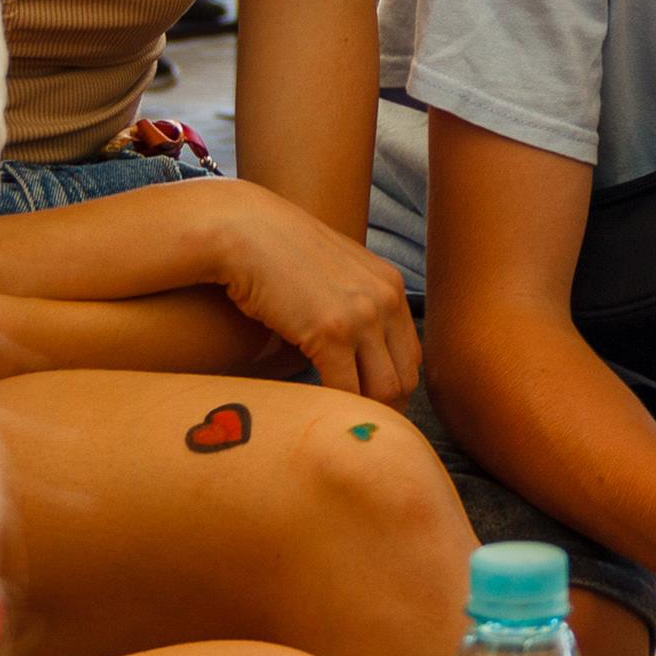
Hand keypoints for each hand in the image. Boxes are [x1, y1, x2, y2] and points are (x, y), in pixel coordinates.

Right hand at [208, 180, 420, 404]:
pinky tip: (313, 408)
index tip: (367, 405)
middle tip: (351, 425)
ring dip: (361, 412)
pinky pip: (346, 390)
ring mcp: (362, 314)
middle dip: (383, 408)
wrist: (243, 230)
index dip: (392, 386)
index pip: (412, 355)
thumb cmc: (277, 253)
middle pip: (405, 377)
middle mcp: (386, 298)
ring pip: (384, 390)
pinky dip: (333, 407)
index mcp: (391, 284)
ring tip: (334, 423)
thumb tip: (356, 350)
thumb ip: (354, 301)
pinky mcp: (331, 331)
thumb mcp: (333, 270)